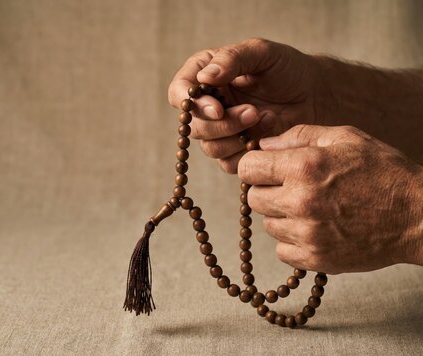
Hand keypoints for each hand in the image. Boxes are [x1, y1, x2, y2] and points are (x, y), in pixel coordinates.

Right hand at [168, 38, 321, 172]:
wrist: (316, 94)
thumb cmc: (288, 69)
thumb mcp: (262, 53)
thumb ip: (232, 59)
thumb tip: (204, 77)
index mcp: (204, 76)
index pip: (179, 92)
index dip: (192, 105)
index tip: (218, 108)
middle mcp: (207, 105)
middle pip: (194, 126)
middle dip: (223, 124)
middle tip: (253, 112)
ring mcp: (221, 131)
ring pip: (211, 148)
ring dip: (237, 137)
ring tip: (267, 118)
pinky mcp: (236, 151)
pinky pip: (230, 163)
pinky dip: (249, 152)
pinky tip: (270, 133)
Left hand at [238, 124, 422, 273]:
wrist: (418, 216)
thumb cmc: (383, 171)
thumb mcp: (345, 138)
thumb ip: (299, 136)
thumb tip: (264, 145)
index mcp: (304, 167)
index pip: (247, 169)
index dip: (255, 167)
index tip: (266, 169)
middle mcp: (300, 201)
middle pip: (253, 199)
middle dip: (267, 191)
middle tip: (291, 189)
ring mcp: (307, 234)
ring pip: (268, 225)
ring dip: (282, 217)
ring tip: (311, 209)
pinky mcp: (316, 259)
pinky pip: (281, 251)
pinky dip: (292, 241)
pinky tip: (314, 229)